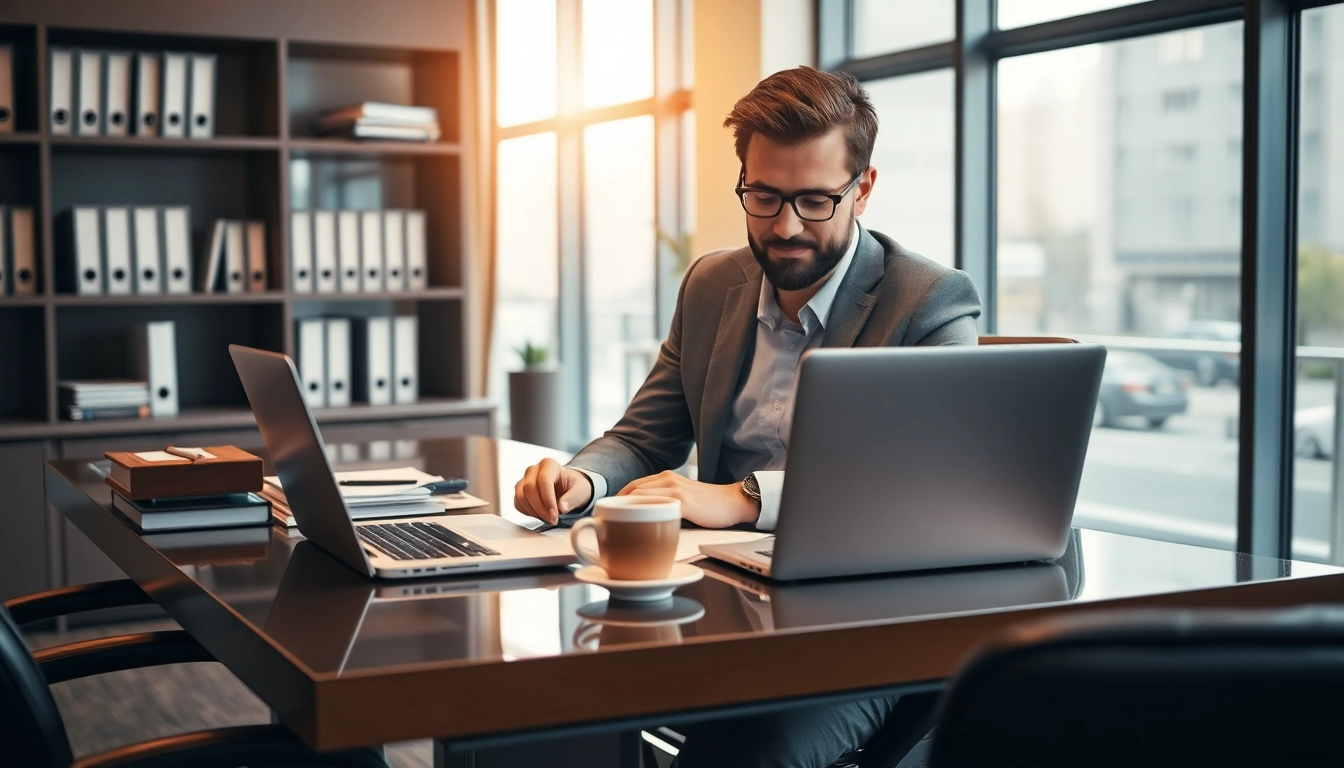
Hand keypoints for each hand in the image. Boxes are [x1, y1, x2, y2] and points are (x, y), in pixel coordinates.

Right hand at [514, 458, 593, 524]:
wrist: (568, 488)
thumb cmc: (575, 486)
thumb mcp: (581, 491)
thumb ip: (573, 498)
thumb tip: (562, 508)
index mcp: (549, 464)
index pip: (543, 480)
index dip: (548, 499)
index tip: (555, 514)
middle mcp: (534, 469)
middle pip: (529, 488)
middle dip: (540, 508)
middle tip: (553, 520)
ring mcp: (524, 480)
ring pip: (520, 496)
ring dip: (534, 512)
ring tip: (548, 519)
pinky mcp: (520, 491)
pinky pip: (518, 503)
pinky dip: (528, 513)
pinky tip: (541, 516)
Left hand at [617, 471, 758, 528]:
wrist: (733, 502)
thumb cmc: (708, 506)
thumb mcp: (681, 499)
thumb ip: (663, 503)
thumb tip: (643, 520)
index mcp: (665, 478)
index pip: (633, 486)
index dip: (616, 499)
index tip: (606, 513)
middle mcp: (667, 480)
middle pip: (631, 490)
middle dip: (614, 506)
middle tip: (603, 522)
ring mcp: (674, 490)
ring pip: (640, 496)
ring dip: (623, 511)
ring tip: (612, 526)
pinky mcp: (683, 502)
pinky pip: (656, 507)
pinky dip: (641, 515)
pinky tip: (633, 527)